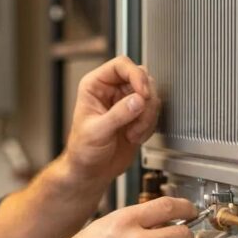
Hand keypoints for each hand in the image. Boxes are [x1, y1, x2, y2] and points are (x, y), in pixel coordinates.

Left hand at [64, 56, 159, 182]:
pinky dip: (149, 126)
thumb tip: (137, 100)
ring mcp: (126, 102)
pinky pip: (154, 112)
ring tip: (133, 132)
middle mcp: (112, 90)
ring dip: (147, 116)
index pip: (121, 65)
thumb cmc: (83, 151)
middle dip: (145, 100)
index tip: (143, 93)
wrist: (91, 171)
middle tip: (138, 117)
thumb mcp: (97, 131)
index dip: (136, 76)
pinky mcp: (137, 116)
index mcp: (95, 86)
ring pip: (151, 95)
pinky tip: (135, 137)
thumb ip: (118, 115)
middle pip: (141, 78)